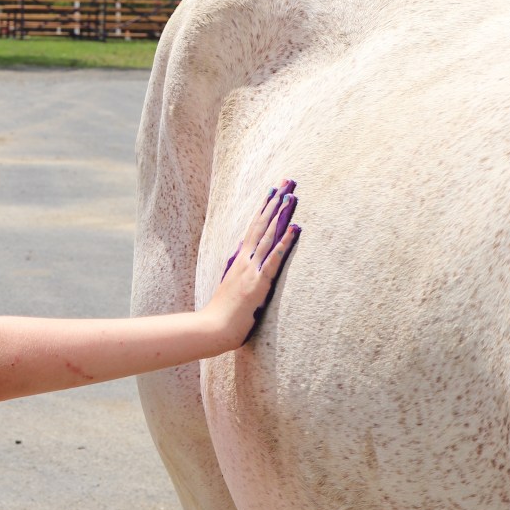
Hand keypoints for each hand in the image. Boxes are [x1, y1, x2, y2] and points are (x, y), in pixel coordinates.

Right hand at [208, 178, 300, 347]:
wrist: (213, 328)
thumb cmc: (222, 312)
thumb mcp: (229, 286)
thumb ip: (236, 271)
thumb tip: (240, 259)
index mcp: (239, 261)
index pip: (253, 228)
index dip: (264, 209)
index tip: (273, 191)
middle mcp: (245, 260)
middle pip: (261, 224)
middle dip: (274, 202)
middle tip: (286, 181)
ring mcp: (252, 269)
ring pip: (268, 236)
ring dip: (280, 215)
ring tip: (291, 195)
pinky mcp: (259, 282)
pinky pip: (275, 258)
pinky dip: (285, 242)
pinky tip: (296, 228)